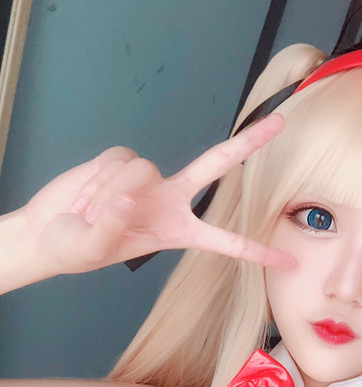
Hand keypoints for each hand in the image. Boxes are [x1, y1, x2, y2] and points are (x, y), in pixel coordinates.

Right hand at [22, 115, 293, 274]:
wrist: (48, 232)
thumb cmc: (76, 250)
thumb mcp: (93, 249)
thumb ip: (112, 226)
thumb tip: (128, 196)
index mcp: (177, 231)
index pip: (224, 242)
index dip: (256, 253)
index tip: (288, 263)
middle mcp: (170, 199)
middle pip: (216, 165)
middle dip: (248, 143)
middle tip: (281, 122)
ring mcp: (148, 178)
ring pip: (142, 170)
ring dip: (110, 193)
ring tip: (90, 212)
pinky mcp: (123, 159)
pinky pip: (119, 160)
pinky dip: (98, 179)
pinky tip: (86, 194)